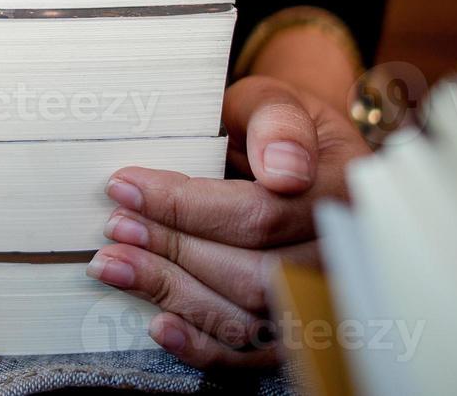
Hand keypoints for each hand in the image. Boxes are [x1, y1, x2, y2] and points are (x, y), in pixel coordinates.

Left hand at [89, 70, 369, 368]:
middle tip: (114, 228)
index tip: (125, 187)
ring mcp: (322, 298)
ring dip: (174, 295)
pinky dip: (203, 347)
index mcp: (342, 193)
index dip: (186, 206)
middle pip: (255, 273)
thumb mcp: (274, 101)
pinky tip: (158, 325)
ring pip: (249, 317)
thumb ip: (277, 123)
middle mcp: (340, 255)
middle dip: (173, 251)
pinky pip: (254, 355)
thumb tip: (284, 170)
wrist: (292, 159)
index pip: (261, 214)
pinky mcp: (296, 330)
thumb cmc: (273, 129)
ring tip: (114, 265)